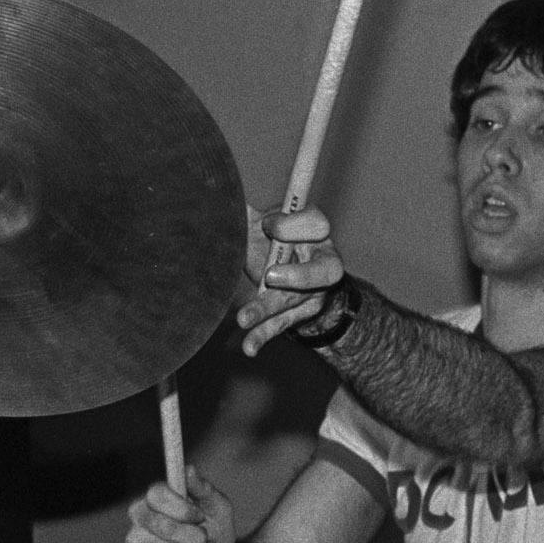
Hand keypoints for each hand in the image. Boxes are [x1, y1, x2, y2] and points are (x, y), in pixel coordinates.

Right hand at [125, 466, 234, 542]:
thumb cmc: (214, 530)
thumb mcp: (218, 507)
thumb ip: (204, 489)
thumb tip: (189, 469)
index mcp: (157, 498)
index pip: (155, 495)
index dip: (179, 507)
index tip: (200, 516)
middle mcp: (141, 517)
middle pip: (157, 524)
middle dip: (188, 536)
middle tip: (205, 541)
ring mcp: (137, 542)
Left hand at [236, 207, 348, 356]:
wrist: (289, 278)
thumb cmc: (275, 244)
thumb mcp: (264, 225)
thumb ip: (249, 212)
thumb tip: (220, 194)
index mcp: (315, 232)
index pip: (317, 224)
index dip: (292, 225)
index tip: (266, 226)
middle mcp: (321, 262)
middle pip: (323, 271)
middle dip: (298, 276)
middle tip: (269, 277)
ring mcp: (313, 293)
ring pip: (293, 302)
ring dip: (267, 310)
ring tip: (242, 319)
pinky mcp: (298, 315)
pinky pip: (282, 326)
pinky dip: (263, 336)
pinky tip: (248, 348)